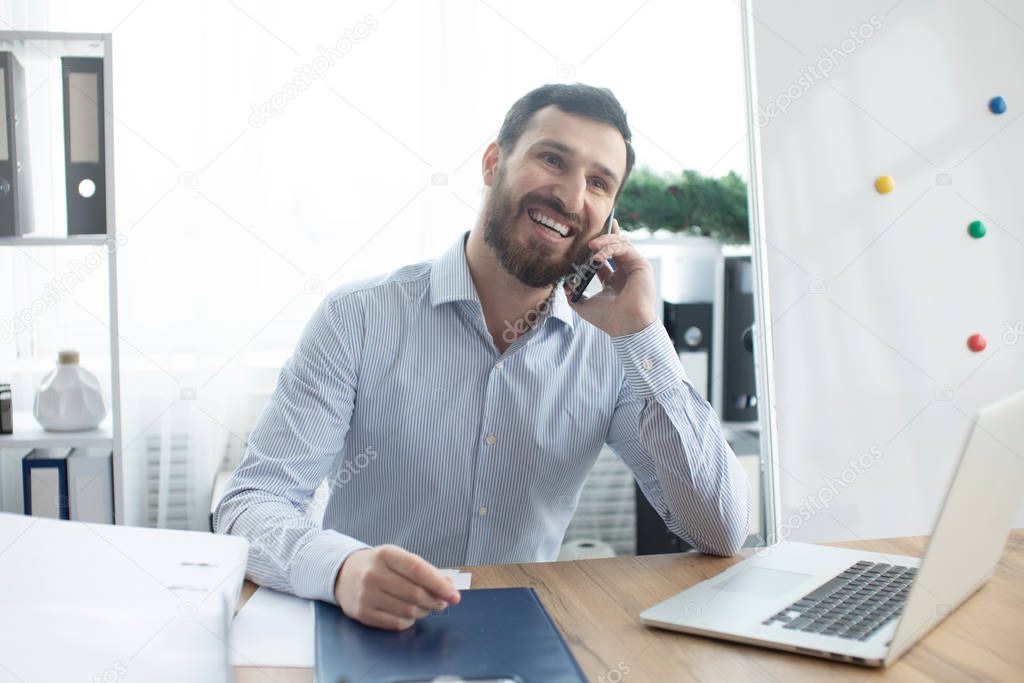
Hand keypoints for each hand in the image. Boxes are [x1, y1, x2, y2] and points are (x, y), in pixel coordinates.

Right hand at [333, 545, 459, 629]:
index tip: (455, 596)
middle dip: (434, 601)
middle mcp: (373, 573)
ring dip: (423, 612)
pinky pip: (395, 624)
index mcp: (386, 554)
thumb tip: (449, 585)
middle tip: (442, 602)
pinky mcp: (362, 613)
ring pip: (407, 611)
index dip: (439, 584)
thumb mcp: (399, 559)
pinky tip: (410, 614)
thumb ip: (425, 570)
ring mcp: (366, 594)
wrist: (344, 574)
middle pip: (415, 594)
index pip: (418, 570)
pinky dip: (409, 621)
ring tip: (425, 607)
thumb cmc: (380, 566)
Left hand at [563, 218, 656, 336]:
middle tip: (588, 238)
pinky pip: (625, 247)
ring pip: (620, 243)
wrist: (625, 325)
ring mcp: (633, 267)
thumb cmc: (608, 319)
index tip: (585, 240)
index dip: (595, 248)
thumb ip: (573, 295)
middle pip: (614, 246)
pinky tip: (598, 256)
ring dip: (604, 241)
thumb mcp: (584, 306)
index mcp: (614, 281)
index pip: (605, 258)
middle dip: (602, 237)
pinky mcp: (640, 264)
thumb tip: (564, 286)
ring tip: (590, 246)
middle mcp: (624, 272)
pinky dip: (610, 248)